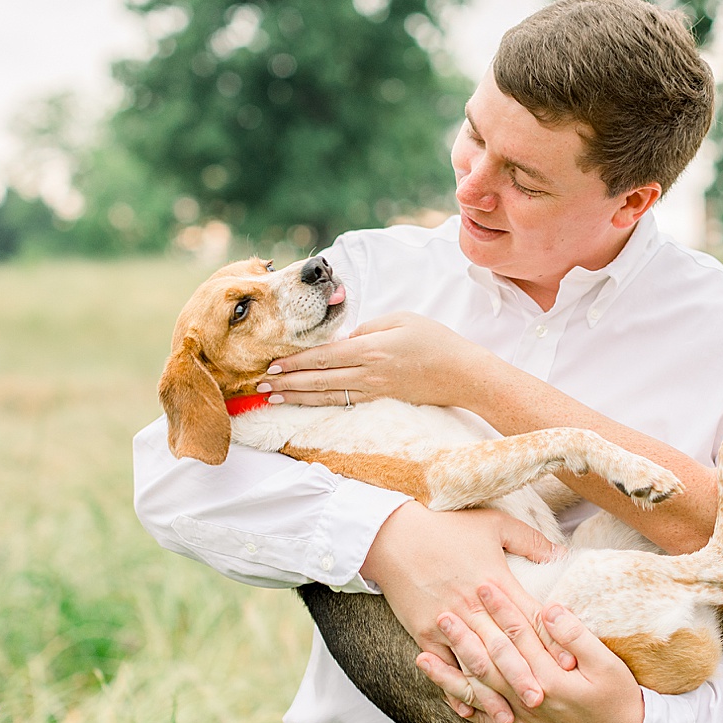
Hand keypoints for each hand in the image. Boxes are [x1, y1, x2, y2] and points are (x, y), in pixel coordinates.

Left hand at [257, 312, 506, 409]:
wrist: (463, 374)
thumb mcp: (401, 319)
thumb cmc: (435, 341)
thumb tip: (344, 339)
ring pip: (327, 396)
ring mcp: (374, 391)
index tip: (272, 364)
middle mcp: (369, 374)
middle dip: (287, 382)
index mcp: (371, 349)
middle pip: (319, 379)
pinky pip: (344, 402)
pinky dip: (320, 403)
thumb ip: (368, 327)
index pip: (324, 356)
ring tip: (273, 397)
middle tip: (260, 385)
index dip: (295, 361)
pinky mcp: (381, 400)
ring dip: (297, 396)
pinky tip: (305, 402)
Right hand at [359, 504, 560, 717]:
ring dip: (491, 692)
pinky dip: (454, 687)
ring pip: (474, 664)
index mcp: (495, 581)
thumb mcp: (494, 523)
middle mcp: (473, 606)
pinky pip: (443, 665)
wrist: (393, 535)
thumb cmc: (446, 525)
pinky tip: (467, 708)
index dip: (549, 642)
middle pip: (503, 648)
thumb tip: (561, 554)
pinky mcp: (423, 631)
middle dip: (523, 677)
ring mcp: (447, 622)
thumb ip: (530, 540)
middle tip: (543, 701)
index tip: (568, 664)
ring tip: (509, 717)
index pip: (528, 618)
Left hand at [414, 584, 644, 722]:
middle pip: (489, 664)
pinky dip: (463, 708)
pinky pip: (483, 721)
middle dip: (464, 637)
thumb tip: (549, 610)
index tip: (483, 585)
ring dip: (449, 676)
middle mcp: (529, 702)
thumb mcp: (608, 665)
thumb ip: (576, 637)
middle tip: (442, 612)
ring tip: (422, 657)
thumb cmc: (619, 700)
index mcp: (551, 680)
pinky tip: (446, 695)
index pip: (518, 637)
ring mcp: (521, 722)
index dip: (499, 609)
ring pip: (478, 695)